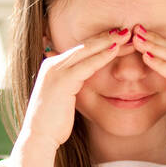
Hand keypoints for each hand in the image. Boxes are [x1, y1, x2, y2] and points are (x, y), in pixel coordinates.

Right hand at [24, 29, 124, 149]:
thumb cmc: (53, 124)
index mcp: (52, 68)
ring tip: (127, 35)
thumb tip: (84, 84)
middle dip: (107, 37)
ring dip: (109, 42)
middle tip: (127, 29)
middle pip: (84, 46)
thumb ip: (72, 87)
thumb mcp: (64, 100)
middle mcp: (52, 65)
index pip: (80, 50)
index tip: (118, 38)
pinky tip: (117, 49)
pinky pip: (87, 64)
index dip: (100, 42)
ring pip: (87, 51)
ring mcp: (56, 71)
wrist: (39, 137)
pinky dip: (103, 55)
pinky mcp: (63, 80)